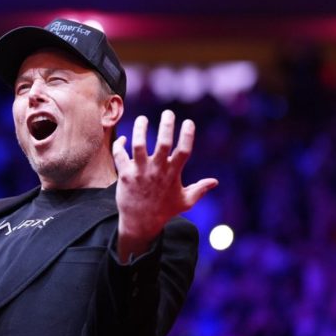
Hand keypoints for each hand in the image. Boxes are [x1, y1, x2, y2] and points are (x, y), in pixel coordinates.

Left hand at [113, 110, 217, 261]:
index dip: (187, 135)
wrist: (140, 223)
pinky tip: (124, 139)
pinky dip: (120, 145)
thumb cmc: (164, 211)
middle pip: (162, 143)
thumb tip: (215, 182)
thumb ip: (199, 189)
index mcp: (173, 174)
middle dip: (166, 125)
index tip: (188, 122)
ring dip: (140, 129)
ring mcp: (140, 171)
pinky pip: (120, 155)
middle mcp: (157, 170)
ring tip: (142, 119)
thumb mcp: (185, 201)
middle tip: (168, 113)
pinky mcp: (125, 175)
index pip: (184, 150)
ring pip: (138, 144)